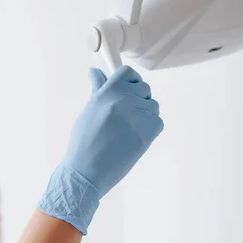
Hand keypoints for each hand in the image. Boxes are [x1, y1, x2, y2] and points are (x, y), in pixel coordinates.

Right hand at [64, 65, 162, 196]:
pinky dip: (150, 129)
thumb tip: (95, 71)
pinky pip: (158, 122)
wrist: (87, 171)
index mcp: (107, 92)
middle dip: (139, 99)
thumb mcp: (89, 110)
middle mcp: (124, 99)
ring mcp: (137, 115)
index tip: (128, 89)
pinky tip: (134, 138)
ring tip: (128, 130)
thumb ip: (98, 89)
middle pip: (144, 88)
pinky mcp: (148, 131)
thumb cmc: (84, 142)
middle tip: (126, 116)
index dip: (131, 80)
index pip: (128, 73)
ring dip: (145, 115)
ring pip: (153, 106)